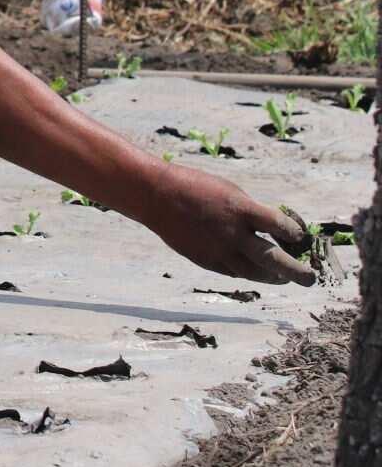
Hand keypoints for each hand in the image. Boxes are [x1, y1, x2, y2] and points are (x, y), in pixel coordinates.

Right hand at [138, 164, 315, 285]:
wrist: (156, 196)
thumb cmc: (195, 187)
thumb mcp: (230, 192)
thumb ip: (251, 213)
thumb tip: (272, 232)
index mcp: (241, 209)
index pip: (281, 227)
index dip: (295, 234)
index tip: (298, 236)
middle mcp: (232, 233)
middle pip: (273, 260)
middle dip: (296, 272)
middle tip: (310, 279)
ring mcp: (218, 250)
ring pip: (254, 273)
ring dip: (273, 277)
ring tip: (283, 278)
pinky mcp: (205, 260)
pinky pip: (233, 272)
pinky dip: (247, 272)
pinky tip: (253, 270)